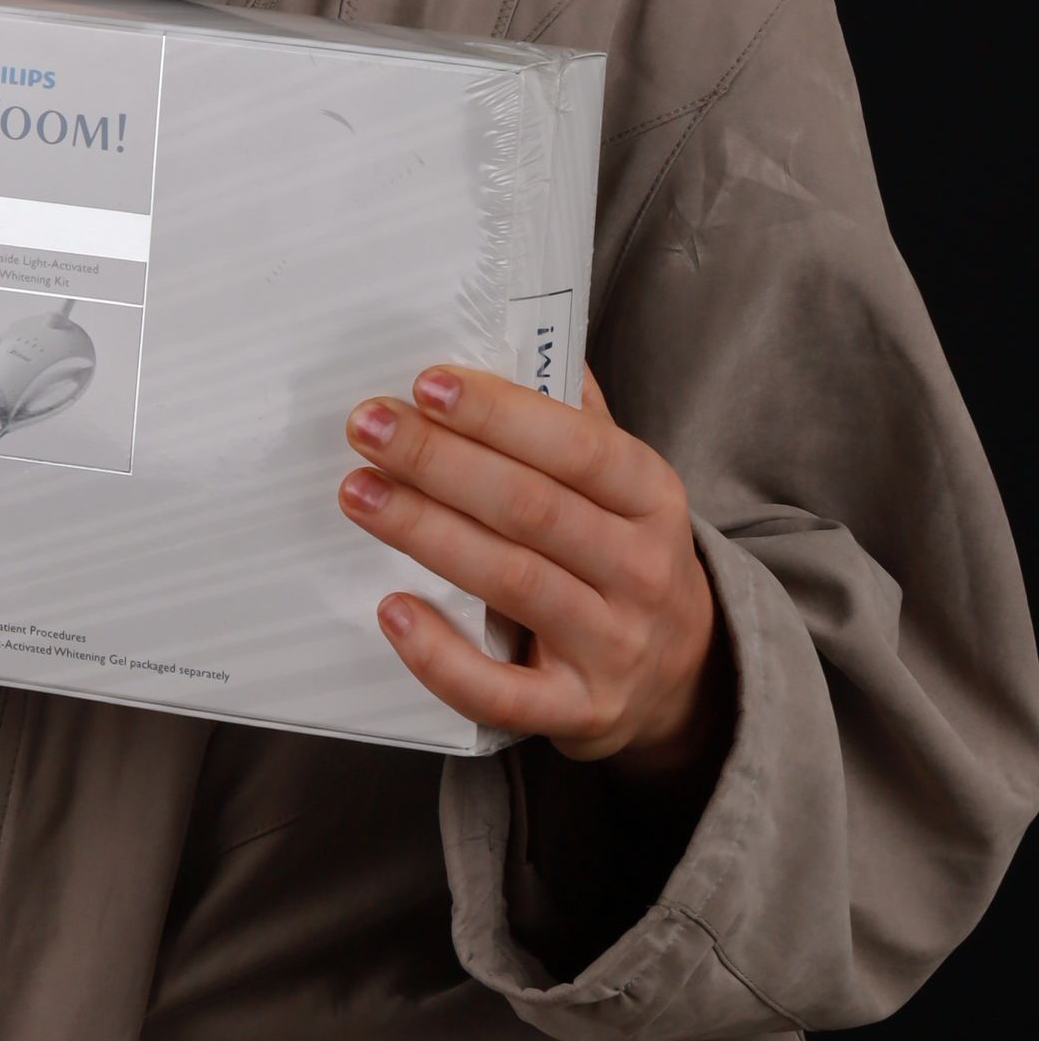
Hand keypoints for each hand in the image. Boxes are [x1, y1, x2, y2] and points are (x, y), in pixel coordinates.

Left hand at [338, 361, 733, 780]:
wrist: (681, 680)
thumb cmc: (622, 552)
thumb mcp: (621, 484)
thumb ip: (571, 414)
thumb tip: (506, 327)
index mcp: (652, 497)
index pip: (579, 447)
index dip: (501, 414)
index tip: (427, 384)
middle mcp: (642, 571)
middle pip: (533, 510)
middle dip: (442, 463)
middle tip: (368, 427)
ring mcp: (613, 647)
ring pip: (513, 585)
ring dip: (427, 534)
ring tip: (358, 493)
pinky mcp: (578, 713)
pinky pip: (503, 692)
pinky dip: (442, 656)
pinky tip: (390, 609)